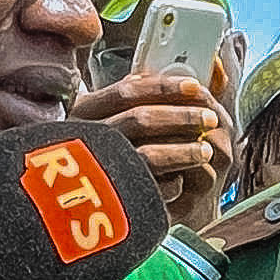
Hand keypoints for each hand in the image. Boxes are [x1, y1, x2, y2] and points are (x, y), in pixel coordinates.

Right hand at [72, 58, 234, 231]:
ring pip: (149, 156)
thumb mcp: (103, 118)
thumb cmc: (96, 151)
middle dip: (182, 117)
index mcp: (84, 113)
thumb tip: (176, 76)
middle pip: (141, 120)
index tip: (195, 86)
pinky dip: (172, 184)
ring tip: (206, 151)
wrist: (70, 203)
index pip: (127, 92)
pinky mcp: (113, 201)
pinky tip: (184, 180)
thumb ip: (132, 97)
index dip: (165, 88)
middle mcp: (88, 139)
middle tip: (210, 118)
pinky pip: (151, 190)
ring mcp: (98, 171)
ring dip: (184, 151)